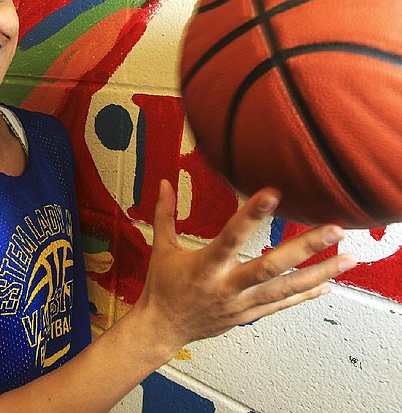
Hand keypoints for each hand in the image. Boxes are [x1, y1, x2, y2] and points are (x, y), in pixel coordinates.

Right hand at [135, 180, 356, 355]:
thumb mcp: (162, 248)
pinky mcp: (248, 315)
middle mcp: (227, 285)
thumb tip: (164, 182)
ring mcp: (241, 303)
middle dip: (306, 248)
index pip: (231, 237)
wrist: (163, 328)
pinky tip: (328, 286)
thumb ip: (164, 214)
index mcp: (206, 266)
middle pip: (271, 267)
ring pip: (285, 288)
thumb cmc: (163, 286)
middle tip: (335, 230)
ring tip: (348, 260)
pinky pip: (281, 304)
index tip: (273, 194)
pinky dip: (305, 295)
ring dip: (319, 274)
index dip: (252, 216)